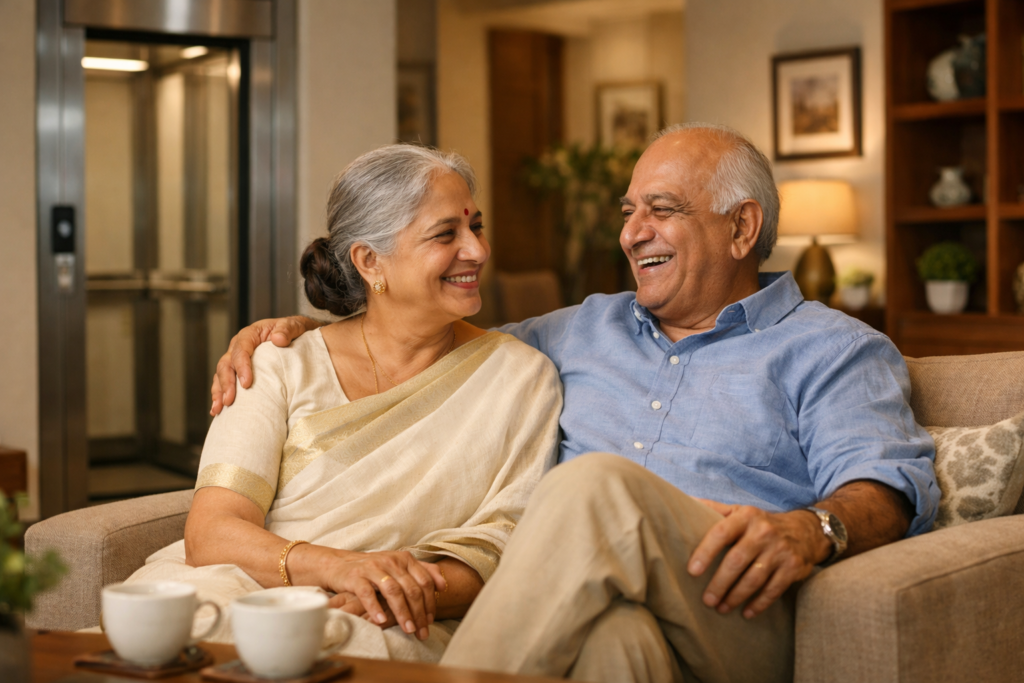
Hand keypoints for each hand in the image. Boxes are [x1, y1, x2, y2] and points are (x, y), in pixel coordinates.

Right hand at [210, 316, 320, 414]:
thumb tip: (278, 339)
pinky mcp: (237, 372)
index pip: (241, 349)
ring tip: (219, 409)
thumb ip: (287, 329)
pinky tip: (218, 410)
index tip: (247, 383)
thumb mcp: (293, 326)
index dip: (241, 367)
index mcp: (250, 335)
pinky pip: (224, 383)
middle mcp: (238, 347)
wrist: (294, 336)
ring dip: (219, 392)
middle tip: (229, 401)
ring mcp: (235, 360)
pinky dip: (220, 396)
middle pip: (226, 364)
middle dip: (226, 383)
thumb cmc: (292, 331)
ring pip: (221, 375)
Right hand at [324, 551, 446, 640]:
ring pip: (393, 591)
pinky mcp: (356, 576)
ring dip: (402, 613)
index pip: (425, 581)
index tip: (430, 621)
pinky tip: (381, 621)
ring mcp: (373, 568)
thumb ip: (422, 572)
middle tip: (422, 632)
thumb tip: (443, 585)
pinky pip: (367, 593)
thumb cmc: (374, 570)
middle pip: (411, 589)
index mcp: (405, 559)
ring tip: (408, 630)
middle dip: (419, 613)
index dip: (430, 603)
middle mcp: (391, 561)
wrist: (340, 564)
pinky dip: (375, 608)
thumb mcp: (399, 567)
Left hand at [687, 500, 830, 618]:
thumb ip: (714, 509)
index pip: (722, 532)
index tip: (692, 571)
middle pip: (737, 560)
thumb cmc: (761, 524)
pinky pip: (773, 590)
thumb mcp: (740, 511)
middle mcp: (763, 532)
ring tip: (721, 608)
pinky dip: (758, 603)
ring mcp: (780, 551)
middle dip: (720, 583)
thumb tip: (684, 502)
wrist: (805, 530)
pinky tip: (746, 612)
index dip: (706, 551)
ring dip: (735, 596)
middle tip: (706, 600)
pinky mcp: (793, 568)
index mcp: (746, 516)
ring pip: (754, 578)